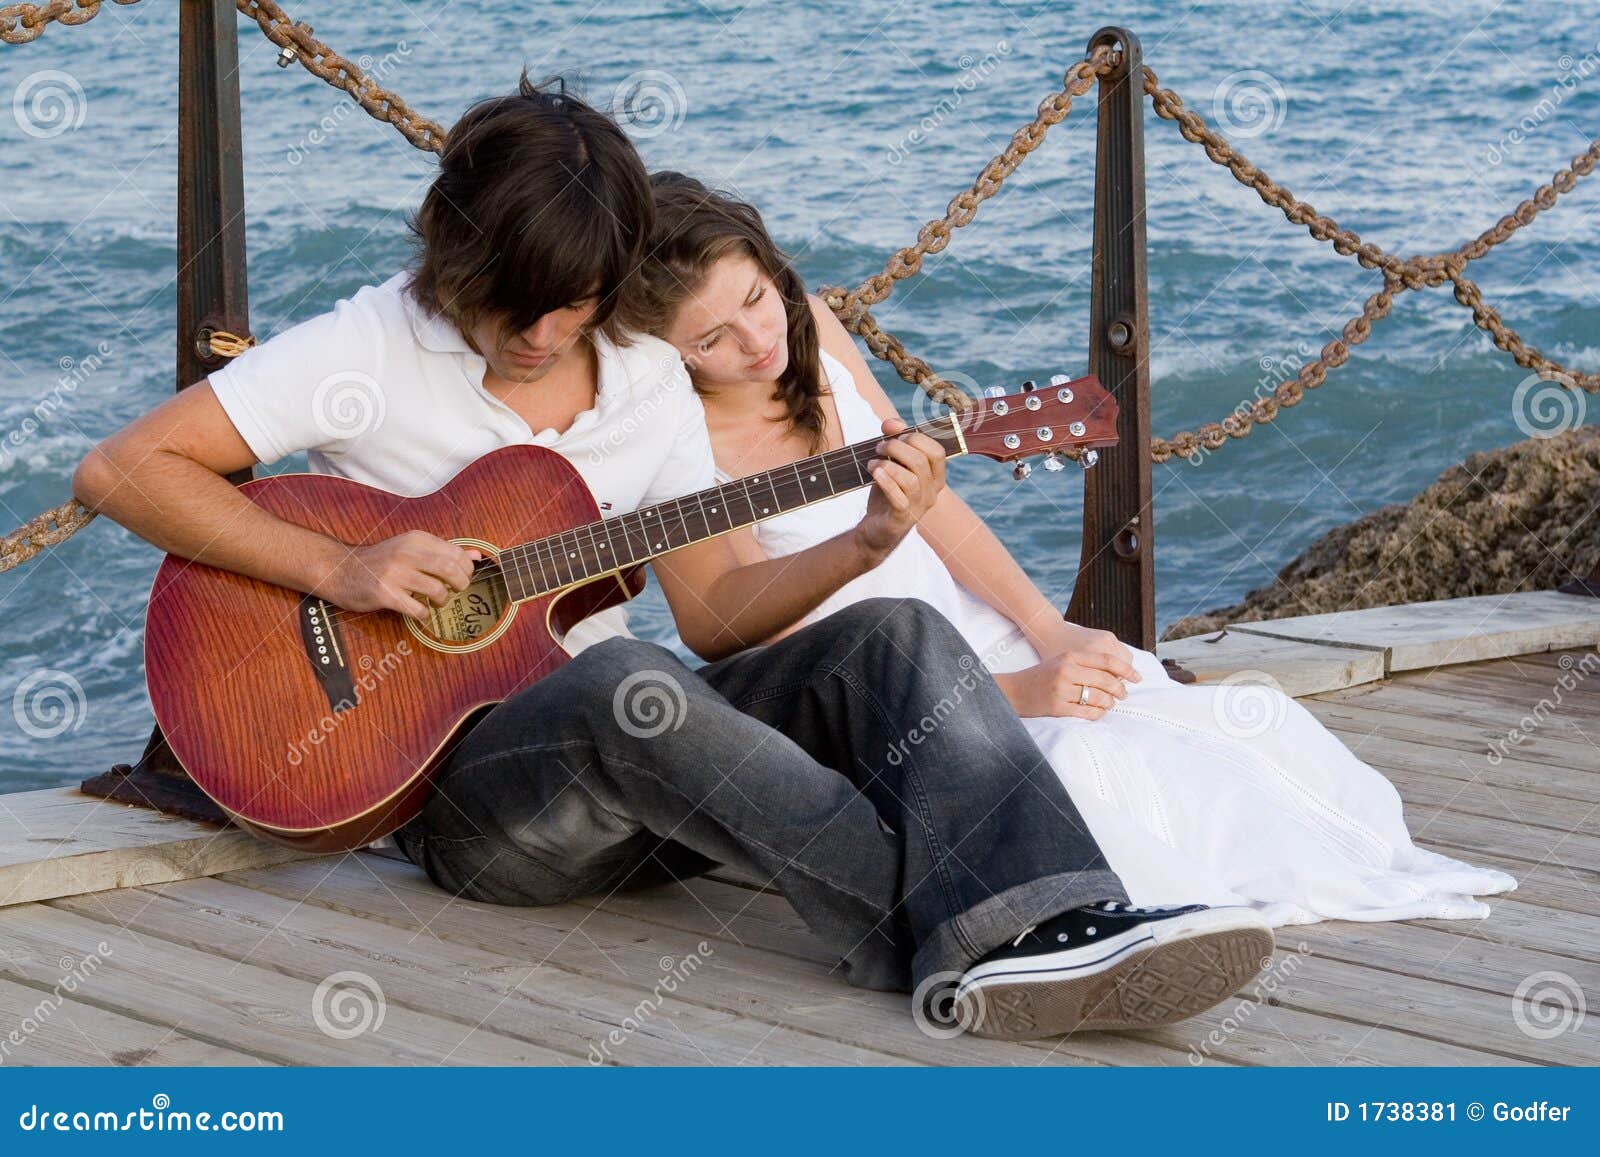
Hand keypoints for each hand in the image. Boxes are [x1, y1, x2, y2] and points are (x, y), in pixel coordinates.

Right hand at [315, 530, 482, 620]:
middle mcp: (406, 552)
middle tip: (456, 590)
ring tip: (437, 601)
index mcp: (416, 539)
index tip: (462, 578)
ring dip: (442, 600)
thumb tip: (477, 556)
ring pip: (437, 589)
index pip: (455, 553)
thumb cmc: (381, 562)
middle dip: (460, 584)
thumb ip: (444, 552)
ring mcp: (394, 573)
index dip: (466, 569)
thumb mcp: (411, 548)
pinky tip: (421, 612)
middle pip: (450, 569)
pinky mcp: (384, 593)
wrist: (341, 569)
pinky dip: (424, 614)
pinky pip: (417, 608)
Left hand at [853, 417, 946, 560]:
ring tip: (872, 462)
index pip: (937, 451)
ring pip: (912, 479)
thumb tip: (890, 422)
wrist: (875, 530)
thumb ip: (895, 442)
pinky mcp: (902, 518)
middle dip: (897, 448)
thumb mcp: (893, 465)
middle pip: (921, 461)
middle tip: (878, 447)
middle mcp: (932, 492)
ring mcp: (919, 506)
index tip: (891, 430)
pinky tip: (874, 472)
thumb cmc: (887, 494)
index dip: (915, 436)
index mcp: (935, 477)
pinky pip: (899, 497)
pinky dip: (886, 481)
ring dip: (888, 464)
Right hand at [996, 625, 1139, 719]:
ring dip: (1110, 703)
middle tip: (1124, 695)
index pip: (1107, 661)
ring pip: (1100, 698)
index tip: (1137, 677)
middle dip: (1120, 690)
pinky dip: (1098, 714)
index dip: (1126, 670)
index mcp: (1070, 656)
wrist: (1014, 690)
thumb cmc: (1043, 675)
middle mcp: (1067, 671)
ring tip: (1110, 704)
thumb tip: (1120, 673)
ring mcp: (1062, 690)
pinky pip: (1088, 713)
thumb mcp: (1063, 660)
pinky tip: (1098, 712)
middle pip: (1107, 681)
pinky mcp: (1058, 707)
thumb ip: (1088, 663)